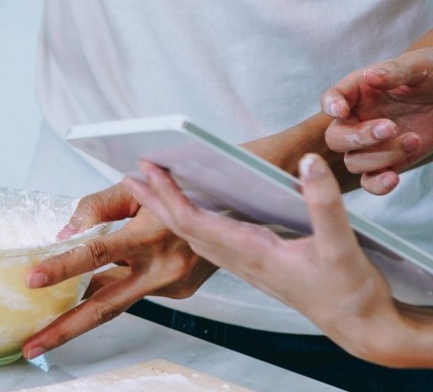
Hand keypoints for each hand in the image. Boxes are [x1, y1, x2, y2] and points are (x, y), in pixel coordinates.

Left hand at [20, 183, 216, 359]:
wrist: (239, 204)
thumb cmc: (183, 185)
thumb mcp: (135, 187)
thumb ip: (96, 209)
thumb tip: (64, 237)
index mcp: (151, 235)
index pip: (97, 253)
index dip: (63, 267)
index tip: (33, 280)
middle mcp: (163, 268)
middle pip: (106, 305)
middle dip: (65, 329)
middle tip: (32, 347)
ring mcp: (174, 285)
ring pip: (117, 302)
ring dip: (81, 316)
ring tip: (45, 333)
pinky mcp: (180, 292)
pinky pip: (135, 291)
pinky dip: (113, 288)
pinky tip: (97, 282)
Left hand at [122, 155, 432, 367]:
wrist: (361, 326)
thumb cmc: (350, 292)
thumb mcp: (343, 245)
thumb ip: (324, 203)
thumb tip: (307, 165)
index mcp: (251, 253)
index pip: (194, 222)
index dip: (167, 196)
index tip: (147, 171)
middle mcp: (239, 259)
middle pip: (182, 227)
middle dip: (153, 201)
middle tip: (128, 173)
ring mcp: (244, 263)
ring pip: (193, 234)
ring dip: (167, 210)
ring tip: (148, 185)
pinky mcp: (253, 264)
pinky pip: (209, 240)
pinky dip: (190, 220)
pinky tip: (189, 209)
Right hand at [321, 48, 432, 193]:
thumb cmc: (432, 76)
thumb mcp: (418, 66)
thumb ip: (395, 70)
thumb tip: (371, 76)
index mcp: (357, 92)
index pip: (331, 99)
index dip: (331, 106)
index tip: (341, 110)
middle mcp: (357, 119)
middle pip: (336, 138)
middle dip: (360, 137)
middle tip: (391, 127)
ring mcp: (370, 144)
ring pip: (354, 162)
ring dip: (381, 156)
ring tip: (413, 139)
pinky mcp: (388, 162)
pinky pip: (371, 181)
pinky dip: (377, 184)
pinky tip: (394, 178)